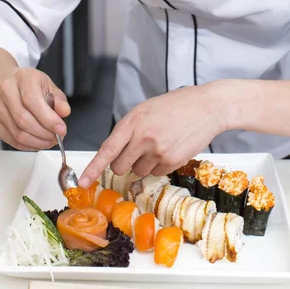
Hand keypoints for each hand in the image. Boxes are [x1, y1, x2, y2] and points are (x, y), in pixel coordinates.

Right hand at [0, 67, 70, 150]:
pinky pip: (12, 140)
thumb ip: (59, 100)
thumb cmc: (33, 85)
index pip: (32, 101)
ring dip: (37, 141)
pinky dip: (28, 145)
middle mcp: (6, 91)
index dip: (48, 119)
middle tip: (57, 136)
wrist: (14, 85)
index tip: (61, 129)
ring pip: (17, 133)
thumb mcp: (50, 87)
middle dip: (44, 133)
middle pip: (23, 119)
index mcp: (23, 78)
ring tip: (50, 140)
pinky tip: (38, 142)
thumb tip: (64, 112)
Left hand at [79, 83, 224, 187]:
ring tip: (160, 143)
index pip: (107, 149)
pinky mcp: (172, 161)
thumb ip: (129, 128)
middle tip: (138, 150)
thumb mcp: (146, 109)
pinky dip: (160, 165)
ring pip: (138, 171)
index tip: (82, 183)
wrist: (207, 107)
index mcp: (133, 121)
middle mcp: (143, 137)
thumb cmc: (176, 106)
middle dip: (124, 163)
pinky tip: (171, 147)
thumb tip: (115, 151)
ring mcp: (158, 151)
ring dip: (145, 163)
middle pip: (119, 166)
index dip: (92, 168)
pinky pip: (156, 173)